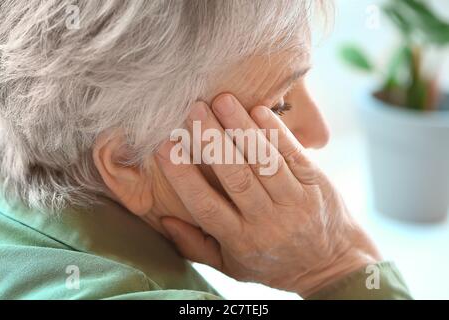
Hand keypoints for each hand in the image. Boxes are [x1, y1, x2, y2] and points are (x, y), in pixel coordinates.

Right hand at [156, 94, 380, 296]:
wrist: (331, 265)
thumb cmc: (273, 263)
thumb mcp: (232, 267)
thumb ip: (197, 246)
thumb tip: (165, 220)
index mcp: (241, 240)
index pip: (206, 206)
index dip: (183, 176)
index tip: (165, 147)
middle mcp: (267, 221)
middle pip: (236, 177)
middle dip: (212, 141)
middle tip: (193, 110)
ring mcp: (294, 201)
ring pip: (264, 161)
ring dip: (242, 129)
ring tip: (222, 101)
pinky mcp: (315, 184)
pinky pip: (294, 154)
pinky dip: (276, 132)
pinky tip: (259, 110)